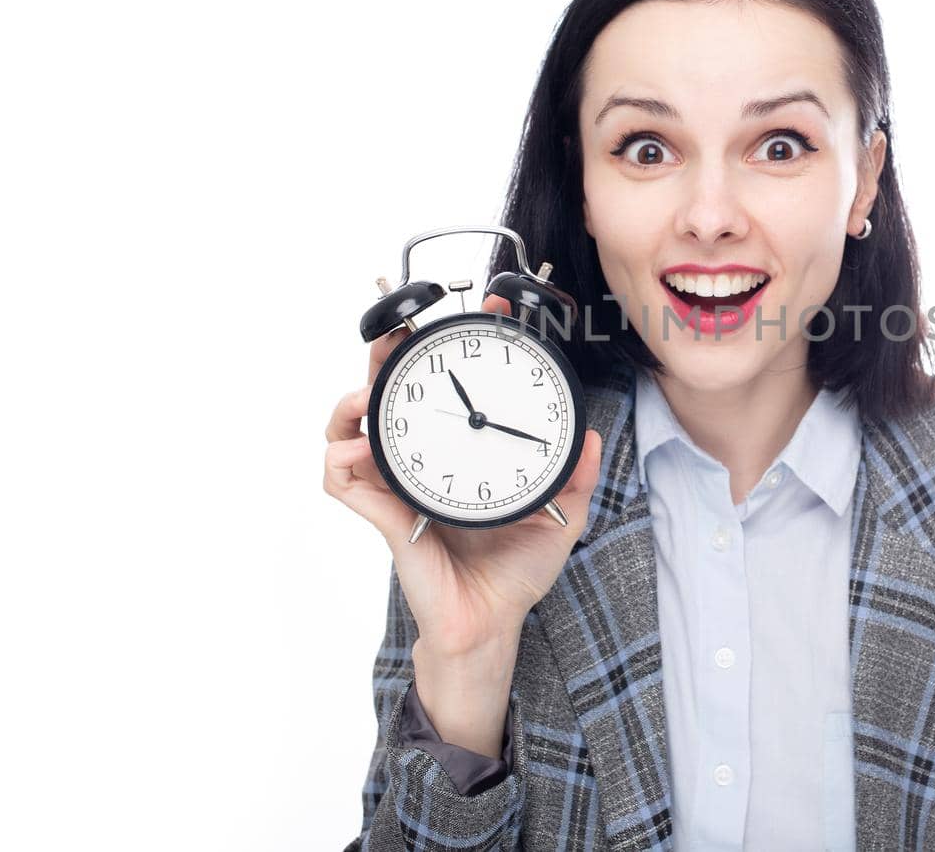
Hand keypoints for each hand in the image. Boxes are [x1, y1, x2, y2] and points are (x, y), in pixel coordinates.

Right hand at [322, 291, 602, 652]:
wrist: (492, 622)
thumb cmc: (514, 572)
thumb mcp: (560, 516)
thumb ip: (575, 476)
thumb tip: (593, 436)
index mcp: (459, 454)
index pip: (447, 392)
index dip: (454, 349)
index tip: (486, 312)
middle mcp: (422, 463)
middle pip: (387, 396)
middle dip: (384, 357)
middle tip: (397, 332)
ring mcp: (398, 488)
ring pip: (347, 431)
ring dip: (348, 405)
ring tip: (365, 395)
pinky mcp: (384, 516)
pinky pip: (341, 481)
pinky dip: (341, 459)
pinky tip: (363, 449)